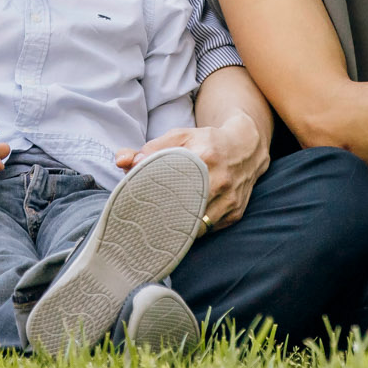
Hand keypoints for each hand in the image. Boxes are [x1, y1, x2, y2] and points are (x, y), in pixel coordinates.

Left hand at [115, 111, 268, 230]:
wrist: (246, 148)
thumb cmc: (207, 142)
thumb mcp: (180, 137)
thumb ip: (149, 149)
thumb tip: (121, 161)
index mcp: (205, 157)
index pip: (174, 184)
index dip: (155, 199)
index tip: (139, 207)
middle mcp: (220, 180)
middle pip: (185, 210)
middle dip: (164, 220)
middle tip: (145, 224)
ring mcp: (230, 200)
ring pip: (198, 226)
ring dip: (180, 229)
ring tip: (162, 229)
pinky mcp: (236, 213)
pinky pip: (210, 229)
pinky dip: (196, 230)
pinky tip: (184, 226)